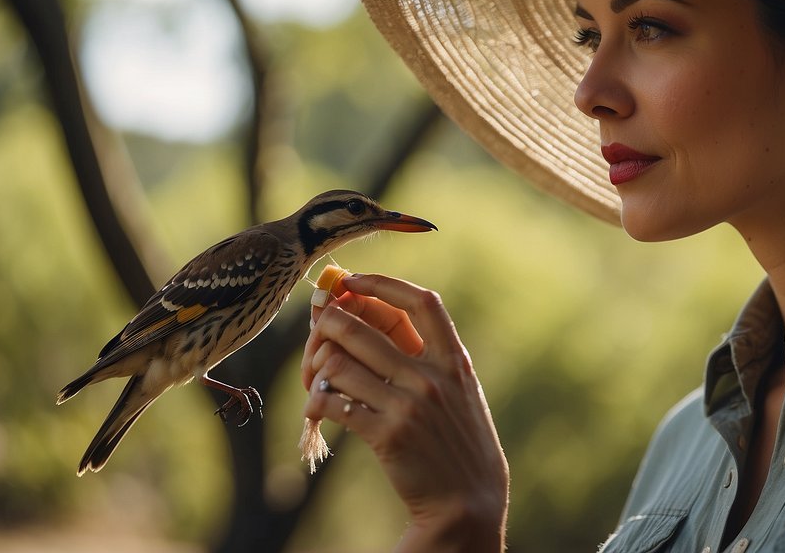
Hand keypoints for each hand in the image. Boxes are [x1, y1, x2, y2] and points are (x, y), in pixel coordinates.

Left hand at [303, 274, 507, 552]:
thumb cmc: (460, 444)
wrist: (467, 503)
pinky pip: (334, 404)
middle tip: (319, 333)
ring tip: (316, 379)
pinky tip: (319, 410)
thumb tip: (389, 322)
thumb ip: (434, 359)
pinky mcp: (387, 435)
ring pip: (339, 364)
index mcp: (454, 360)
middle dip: (329, 325)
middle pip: (361, 328)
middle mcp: (432, 376)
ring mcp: (409, 405)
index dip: (383, 283)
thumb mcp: (461, 393)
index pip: (422, 301)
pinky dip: (317, 403)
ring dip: (318, 369)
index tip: (353, 280)